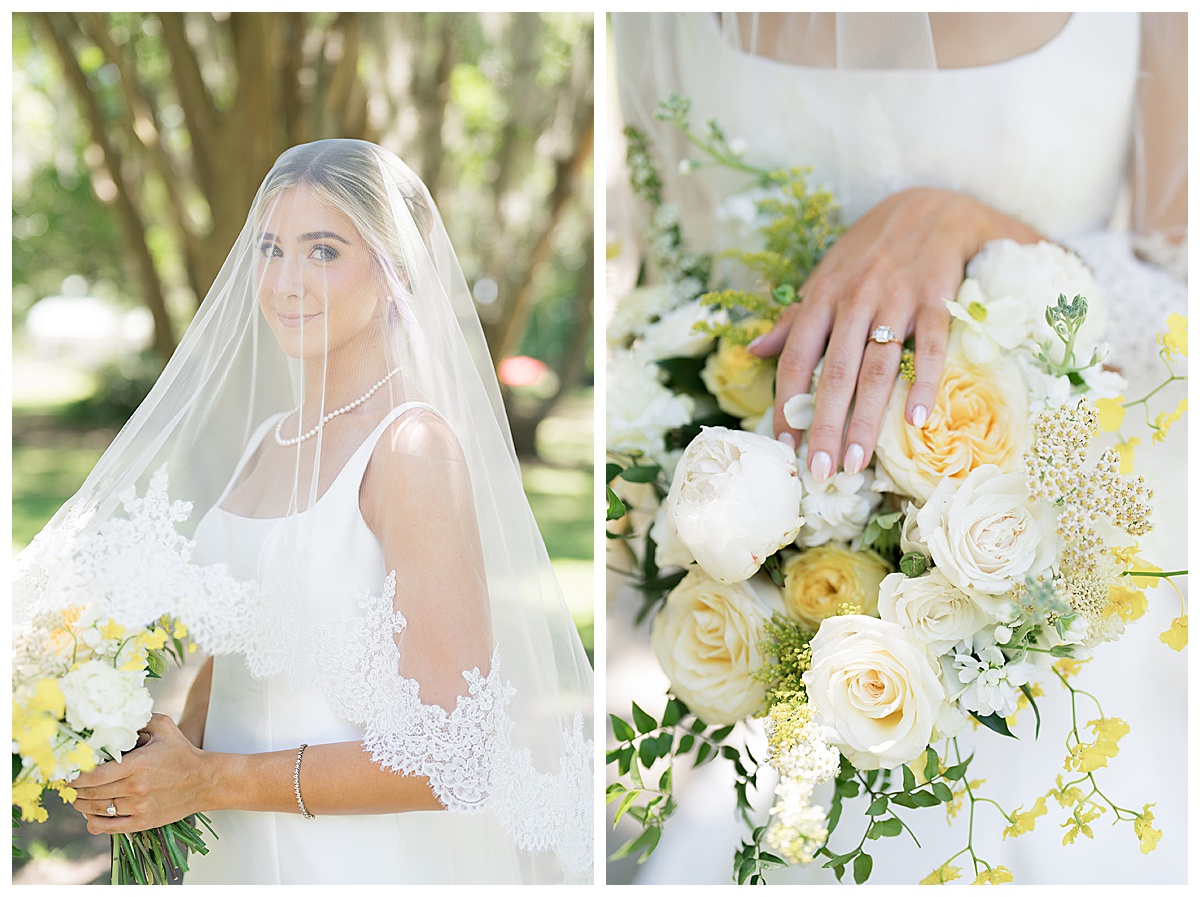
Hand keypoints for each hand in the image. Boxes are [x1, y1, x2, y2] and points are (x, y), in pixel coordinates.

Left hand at [70, 713, 212, 834]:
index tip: (69, 773)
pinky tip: (91, 815)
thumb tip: (112, 719)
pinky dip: (93, 823)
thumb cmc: (181, 752)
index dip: (76, 776)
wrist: (204, 781)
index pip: (94, 775)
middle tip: (70, 785)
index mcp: (138, 764)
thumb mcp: (164, 727)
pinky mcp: (142, 822)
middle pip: (91, 794)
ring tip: (79, 798)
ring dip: (81, 805)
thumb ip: (138, 721)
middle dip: (76, 790)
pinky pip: (107, 828)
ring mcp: (139, 807)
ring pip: (96, 810)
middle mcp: (136, 788)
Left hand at [748, 187, 1041, 479]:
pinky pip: (929, 348)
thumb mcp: (825, 277)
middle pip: (834, 374)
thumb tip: (754, 351)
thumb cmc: (870, 252)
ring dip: (865, 420)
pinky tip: (918, 421)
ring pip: (876, 369)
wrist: (931, 208)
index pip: (795, 358)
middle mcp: (854, 300)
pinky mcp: (935, 300)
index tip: (783, 443)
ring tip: (856, 462)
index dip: (785, 402)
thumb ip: (794, 318)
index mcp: (822, 298)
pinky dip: (924, 385)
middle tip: (820, 471)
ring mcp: (895, 300)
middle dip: (824, 426)